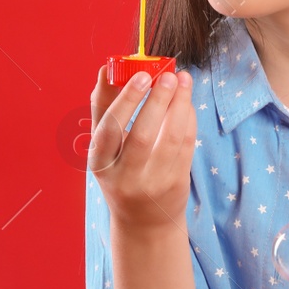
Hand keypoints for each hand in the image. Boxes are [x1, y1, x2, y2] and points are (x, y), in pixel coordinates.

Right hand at [87, 66, 197, 233]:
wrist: (142, 220)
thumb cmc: (120, 170)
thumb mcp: (105, 146)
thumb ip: (104, 107)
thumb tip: (107, 67)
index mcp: (100, 163)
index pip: (110, 129)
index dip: (126, 101)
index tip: (143, 75)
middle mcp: (124, 176)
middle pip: (143, 136)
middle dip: (158, 101)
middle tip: (169, 74)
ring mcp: (152, 183)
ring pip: (170, 139)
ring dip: (180, 105)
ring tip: (184, 80)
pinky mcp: (176, 184)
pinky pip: (186, 146)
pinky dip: (189, 120)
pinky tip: (187, 102)